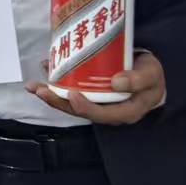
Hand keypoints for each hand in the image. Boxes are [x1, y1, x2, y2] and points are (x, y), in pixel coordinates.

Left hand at [26, 52, 165, 124]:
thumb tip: (117, 83)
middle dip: (58, 102)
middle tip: (41, 90)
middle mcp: (107, 111)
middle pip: (81, 111)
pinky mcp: (89, 94)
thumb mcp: (151, 74)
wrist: (147, 69)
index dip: (85, 107)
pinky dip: (55, 84)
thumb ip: (139, 79)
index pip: (103, 115)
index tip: (72, 95)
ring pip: (71, 104)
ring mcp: (96, 103)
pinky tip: (45, 71)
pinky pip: (70, 92)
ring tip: (34, 86)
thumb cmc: (150, 73)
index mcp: (125, 111)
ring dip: (51, 95)